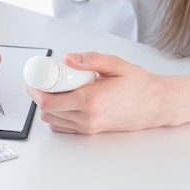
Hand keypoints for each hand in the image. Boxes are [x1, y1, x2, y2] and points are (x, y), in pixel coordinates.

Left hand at [27, 52, 171, 133]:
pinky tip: (65, 101)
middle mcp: (88, 117)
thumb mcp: (116, 64)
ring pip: (54, 121)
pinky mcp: (92, 131)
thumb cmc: (139, 85)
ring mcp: (89, 127)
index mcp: (91, 100)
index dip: (35, 91)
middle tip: (44, 81)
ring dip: (48, 106)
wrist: (156, 104)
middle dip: (40, 96)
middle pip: (48, 112)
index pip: (50, 102)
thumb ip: (90, 60)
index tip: (33, 80)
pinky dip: (58, 115)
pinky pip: (65, 127)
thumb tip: (68, 58)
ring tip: (57, 89)